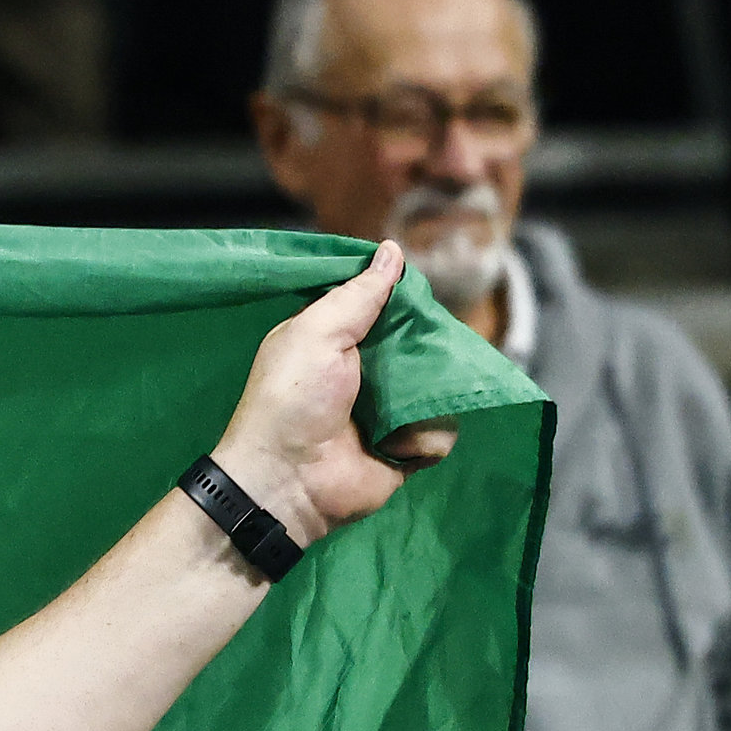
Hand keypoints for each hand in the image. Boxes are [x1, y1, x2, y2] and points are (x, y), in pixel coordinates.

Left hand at [205, 241, 450, 549]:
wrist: (288, 480)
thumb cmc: (294, 399)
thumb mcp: (317, 332)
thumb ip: (358, 293)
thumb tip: (392, 249)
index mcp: (337, 340)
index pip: (387, 308)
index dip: (404, 300)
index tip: (416, 294)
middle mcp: (367, 373)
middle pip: (422, 344)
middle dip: (428, 347)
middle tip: (418, 354)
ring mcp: (390, 412)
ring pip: (441, 387)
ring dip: (428, 397)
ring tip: (400, 409)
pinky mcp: (407, 450)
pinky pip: (442, 432)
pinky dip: (424, 439)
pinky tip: (395, 445)